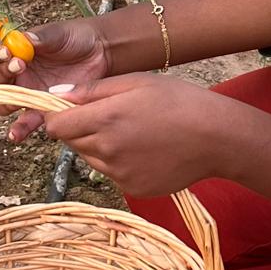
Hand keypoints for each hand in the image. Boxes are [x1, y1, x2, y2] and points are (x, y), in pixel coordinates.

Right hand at [0, 16, 111, 138]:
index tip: (8, 53)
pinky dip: (20, 128)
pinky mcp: (44, 108)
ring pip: (7, 102)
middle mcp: (21, 73)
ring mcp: (31, 92)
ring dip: (5, 103)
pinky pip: (28, 120)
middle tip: (18, 67)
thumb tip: (24, 38)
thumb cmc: (77, 38)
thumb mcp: (58, 33)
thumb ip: (40, 37)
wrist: (101, 53)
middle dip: (3, 74)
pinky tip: (17, 134)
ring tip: (14, 101)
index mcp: (19, 52)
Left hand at [39, 74, 226, 197]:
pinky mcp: (131, 188)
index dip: (57, 115)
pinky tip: (143, 149)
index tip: (69, 108)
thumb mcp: (135, 82)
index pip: (55, 125)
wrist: (215, 137)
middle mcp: (106, 149)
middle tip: (108, 116)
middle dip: (79, 129)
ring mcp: (118, 173)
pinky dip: (117, 162)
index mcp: (105, 118)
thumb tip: (56, 94)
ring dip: (97, 145)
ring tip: (130, 131)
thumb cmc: (178, 101)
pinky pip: (110, 173)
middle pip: (70, 142)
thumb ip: (92, 90)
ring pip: (89, 158)